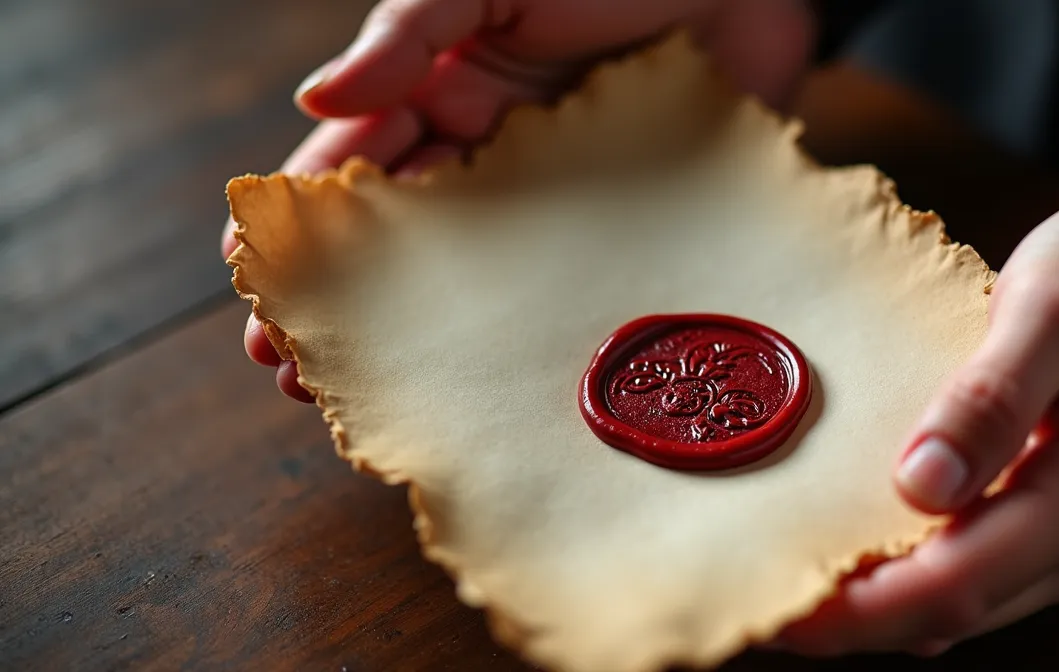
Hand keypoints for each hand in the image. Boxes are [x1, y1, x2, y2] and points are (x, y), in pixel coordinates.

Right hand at [223, 0, 815, 401]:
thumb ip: (409, 34)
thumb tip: (316, 99)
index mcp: (443, 100)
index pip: (353, 174)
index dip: (303, 231)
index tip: (259, 287)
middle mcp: (489, 161)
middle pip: (403, 248)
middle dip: (348, 306)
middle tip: (297, 372)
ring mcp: (554, 206)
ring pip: (474, 285)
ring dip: (423, 340)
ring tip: (376, 394)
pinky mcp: (620, 234)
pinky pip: (565, 295)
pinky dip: (529, 342)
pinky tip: (503, 390)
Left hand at [775, 177, 1058, 655]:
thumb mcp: (1055, 305)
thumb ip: (992, 397)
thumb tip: (920, 485)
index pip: (958, 583)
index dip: (861, 609)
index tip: (779, 604)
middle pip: (954, 610)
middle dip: (855, 618)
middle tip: (760, 593)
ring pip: (966, 604)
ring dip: (881, 603)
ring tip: (794, 573)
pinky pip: (983, 574)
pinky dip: (917, 576)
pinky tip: (862, 549)